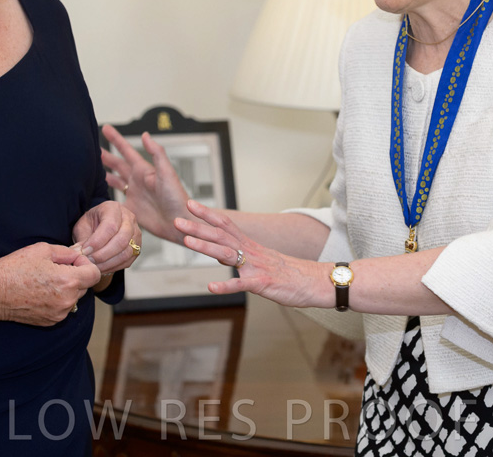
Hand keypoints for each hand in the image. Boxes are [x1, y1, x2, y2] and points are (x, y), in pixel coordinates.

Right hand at [0, 242, 102, 325]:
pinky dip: (57, 299)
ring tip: (45, 281)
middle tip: (54, 269)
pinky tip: (40, 292)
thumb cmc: (15, 268)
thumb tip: (78, 256)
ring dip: (67, 288)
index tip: (71, 260)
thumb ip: (67, 252)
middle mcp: (66, 300)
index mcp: (68, 281)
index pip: (95, 273)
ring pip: (74, 298)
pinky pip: (63, 308)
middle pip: (85, 286)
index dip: (85, 264)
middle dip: (75, 275)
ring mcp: (59, 314)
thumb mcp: (42, 249)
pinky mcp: (50, 322)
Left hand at [72, 200, 141, 274]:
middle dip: (103, 254)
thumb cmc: (92, 223)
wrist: (100, 225)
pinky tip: (102, 267)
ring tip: (94, 266)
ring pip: (127, 252)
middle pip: (121, 240)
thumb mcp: (82, 226)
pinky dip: (114, 267)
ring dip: (108, 263)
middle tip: (89, 261)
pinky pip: (128, 260)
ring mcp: (135, 233)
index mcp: (113, 208)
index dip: (97, 241)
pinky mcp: (137, 247)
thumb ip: (82, 239)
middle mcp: (128, 218)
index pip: (110, 226)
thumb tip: (78, 253)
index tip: (85, 251)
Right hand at [102, 124, 189, 243]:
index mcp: (144, 170)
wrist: (178, 223)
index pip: (126, 151)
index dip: (116, 139)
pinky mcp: (130, 209)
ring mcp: (133, 194)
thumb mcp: (167, 172)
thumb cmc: (177, 198)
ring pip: (115, 180)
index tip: (106, 128)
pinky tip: (99, 194)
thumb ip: (157, 153)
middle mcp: (137, 180)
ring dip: (105, 174)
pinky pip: (115, 201)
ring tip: (93, 169)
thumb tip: (146, 135)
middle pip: (117, 164)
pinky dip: (106, 196)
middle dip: (106, 156)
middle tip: (92, 149)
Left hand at [177, 199, 329, 308]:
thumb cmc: (289, 273)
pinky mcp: (263, 284)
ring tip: (186, 241)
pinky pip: (243, 285)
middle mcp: (251, 252)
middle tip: (177, 219)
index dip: (207, 214)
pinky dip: (226, 286)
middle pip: (221, 236)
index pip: (226, 224)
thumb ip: (240, 256)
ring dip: (206, 247)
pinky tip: (211, 287)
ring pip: (228, 254)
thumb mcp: (262, 260)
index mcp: (250, 246)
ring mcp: (257, 267)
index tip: (189, 204)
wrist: (315, 282)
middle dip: (198, 227)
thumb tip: (219, 254)